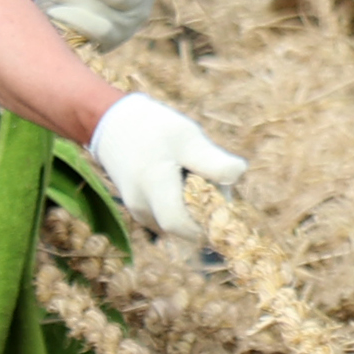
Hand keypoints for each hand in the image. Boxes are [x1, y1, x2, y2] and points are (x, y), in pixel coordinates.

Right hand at [84, 93, 242, 239]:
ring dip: (195, 209)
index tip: (223, 204)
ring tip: (192, 178)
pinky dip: (184, 207)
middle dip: (206, 212)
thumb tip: (237, 176)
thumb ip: (212, 161)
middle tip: (209, 182)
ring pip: (179, 224)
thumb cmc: (157, 130)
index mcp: (152, 185)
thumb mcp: (189, 138)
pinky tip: (182, 184)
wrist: (116, 126)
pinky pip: (171, 219)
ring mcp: (139, 212)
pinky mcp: (142, 213)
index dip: (204, 224)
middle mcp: (141, 206)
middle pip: (184, 226)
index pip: (178, 224)